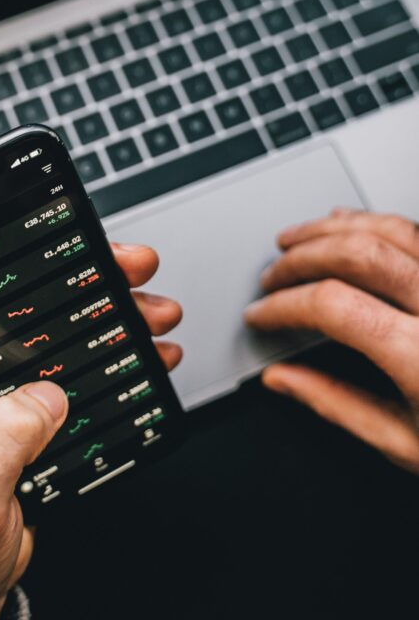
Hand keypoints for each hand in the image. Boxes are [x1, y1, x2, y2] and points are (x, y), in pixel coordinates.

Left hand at [0, 243, 181, 619]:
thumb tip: (41, 398)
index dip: (2, 259)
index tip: (56, 240)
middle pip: (9, 304)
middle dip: (75, 280)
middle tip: (126, 268)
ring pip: (43, 331)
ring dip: (100, 316)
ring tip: (149, 312)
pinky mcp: (9, 413)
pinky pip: (58, 367)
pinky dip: (101, 356)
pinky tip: (139, 353)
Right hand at [244, 208, 418, 473]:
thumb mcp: (407, 444)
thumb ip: (337, 404)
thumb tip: (283, 380)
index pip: (331, 305)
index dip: (283, 305)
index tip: (262, 315)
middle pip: (354, 253)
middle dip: (298, 259)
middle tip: (271, 279)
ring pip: (386, 228)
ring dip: (329, 229)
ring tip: (294, 240)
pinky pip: (414, 229)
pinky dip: (370, 222)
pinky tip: (346, 227)